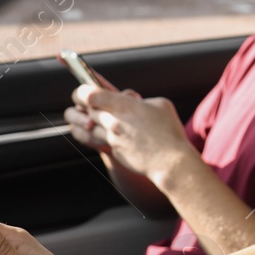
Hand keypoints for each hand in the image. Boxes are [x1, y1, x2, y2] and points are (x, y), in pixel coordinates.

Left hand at [71, 84, 193, 185]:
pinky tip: (116, 136)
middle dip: (87, 108)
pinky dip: (105, 137)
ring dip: (92, 124)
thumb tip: (136, 103)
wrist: (171, 162)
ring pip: (90, 129)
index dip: (83, 92)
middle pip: (87, 112)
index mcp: (123, 106)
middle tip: (90, 105)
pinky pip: (103, 142)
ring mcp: (113, 139)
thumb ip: (143, 101)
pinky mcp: (116, 153)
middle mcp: (113, 122)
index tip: (84, 92)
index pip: (90, 95)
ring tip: (102, 121)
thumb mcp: (161, 104)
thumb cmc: (169, 132)